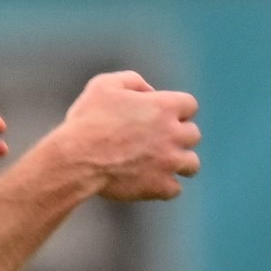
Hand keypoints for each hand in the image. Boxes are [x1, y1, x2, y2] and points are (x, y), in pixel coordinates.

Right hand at [35, 68, 198, 203]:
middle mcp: (173, 134)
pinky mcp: (160, 186)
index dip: (177, 110)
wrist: (77, 158)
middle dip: (178, 136)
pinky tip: (150, 182)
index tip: (163, 116)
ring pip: (192, 164)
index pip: (190, 105)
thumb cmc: (88, 120)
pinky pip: (175, 189)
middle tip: (158, 140)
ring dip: (179, 162)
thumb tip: (149, 91)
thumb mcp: (104, 85)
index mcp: (164, 107)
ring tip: (162, 164)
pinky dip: (164, 186)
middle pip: (193, 135)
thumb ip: (132, 81)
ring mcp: (169, 163)